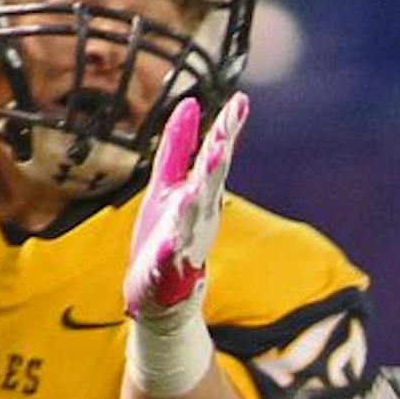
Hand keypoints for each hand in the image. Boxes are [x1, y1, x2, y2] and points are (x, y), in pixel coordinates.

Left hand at [124, 92, 248, 327]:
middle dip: (215, 165)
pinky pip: (168, 261)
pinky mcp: (166, 273)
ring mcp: (185, 245)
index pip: (216, 156)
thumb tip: (189, 101)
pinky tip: (170, 242)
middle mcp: (199, 217)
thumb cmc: (164, 235)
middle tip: (220, 141)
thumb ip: (178, 145)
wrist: (159, 297)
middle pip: (209, 186)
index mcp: (200, 193)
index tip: (240, 102)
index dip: (227, 130)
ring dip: (194, 205)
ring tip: (193, 188)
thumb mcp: (167, 183)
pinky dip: (170, 253)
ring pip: (192, 222)